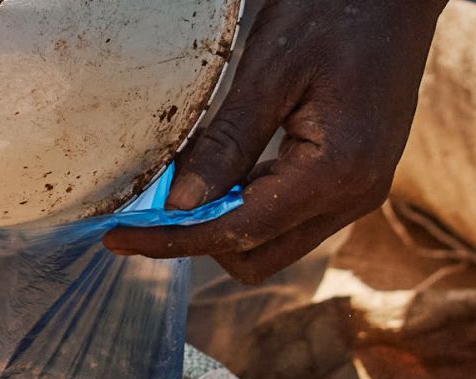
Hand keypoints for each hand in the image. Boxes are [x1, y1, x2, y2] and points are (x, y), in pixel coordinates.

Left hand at [103, 0, 447, 283]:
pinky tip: (217, 172)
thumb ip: (226, 145)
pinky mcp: (351, 181)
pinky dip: (246, 206)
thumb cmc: (335, 13)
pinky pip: (288, 217)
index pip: (237, 233)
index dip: (172, 240)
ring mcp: (356, 193)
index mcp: (336, 173)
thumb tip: (179, 205)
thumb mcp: (270, 72)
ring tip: (178, 185)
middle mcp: (353, 197)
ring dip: (221, 224)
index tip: (120, 238)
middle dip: (197, 239)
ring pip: (272, 244)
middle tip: (148, 209)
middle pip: (256, 258)